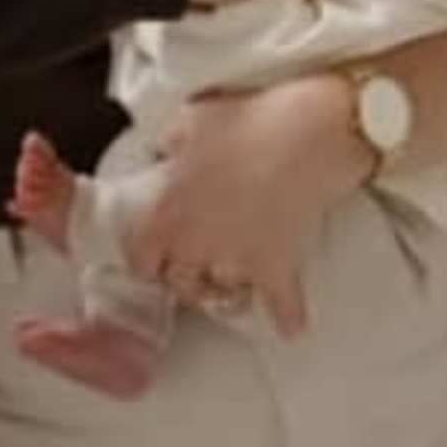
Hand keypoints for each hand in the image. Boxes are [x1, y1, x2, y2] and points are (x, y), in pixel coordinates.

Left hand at [117, 76, 372, 334]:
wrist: (306, 132)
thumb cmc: (245, 120)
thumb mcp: (188, 118)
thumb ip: (169, 143)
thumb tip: (163, 151)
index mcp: (167, 214)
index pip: (140, 261)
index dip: (149, 258)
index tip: (156, 254)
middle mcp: (196, 247)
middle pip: (180, 284)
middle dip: (187, 275)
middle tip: (198, 262)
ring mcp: (237, 262)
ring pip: (224, 295)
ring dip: (229, 289)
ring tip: (236, 278)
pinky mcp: (278, 267)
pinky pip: (281, 305)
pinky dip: (287, 317)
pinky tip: (291, 327)